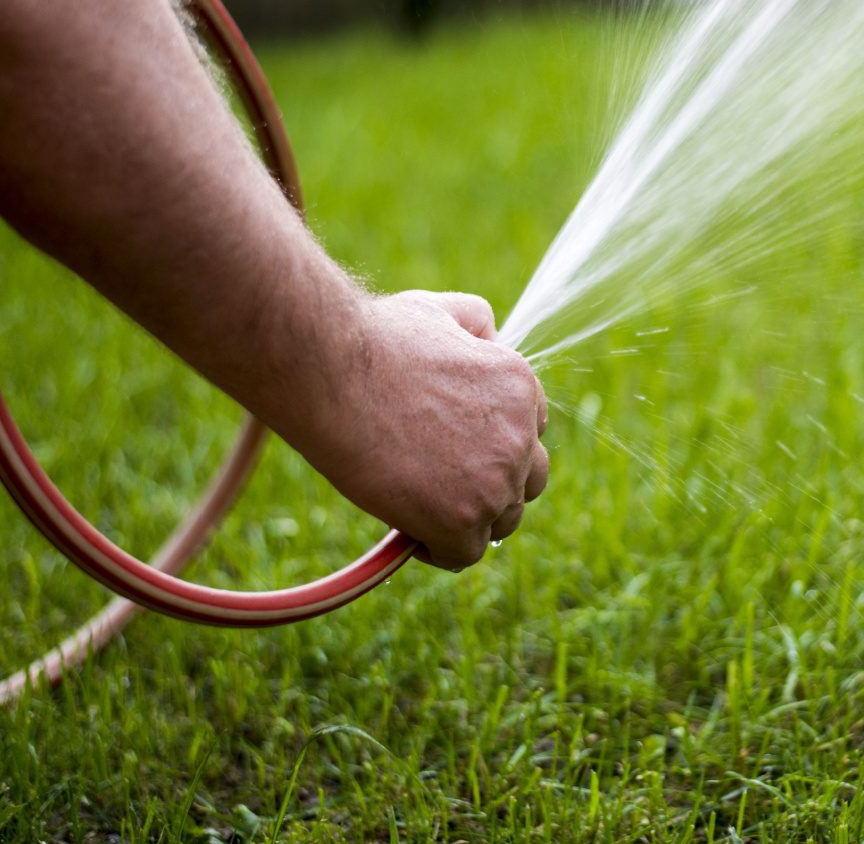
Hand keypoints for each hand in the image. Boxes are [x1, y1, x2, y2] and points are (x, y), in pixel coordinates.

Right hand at [300, 290, 549, 571]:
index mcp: (521, 386)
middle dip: (490, 485)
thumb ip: (475, 322)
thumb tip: (490, 334)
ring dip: (467, 518)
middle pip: (526, 482)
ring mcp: (495, 481)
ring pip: (500, 521)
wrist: (334, 371)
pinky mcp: (462, 519)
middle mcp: (520, 435)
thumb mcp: (439, 309)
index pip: (530, 434)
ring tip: (422, 504)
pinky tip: (408, 529)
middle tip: (443, 483)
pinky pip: (465, 553)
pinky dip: (437, 549)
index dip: (494, 446)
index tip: (459, 452)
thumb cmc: (375, 338)